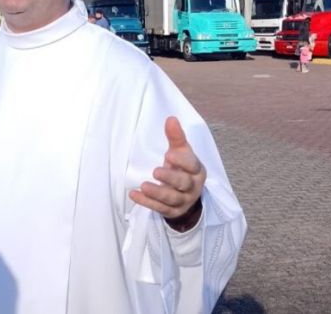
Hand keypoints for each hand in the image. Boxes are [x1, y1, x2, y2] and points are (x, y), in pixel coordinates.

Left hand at [129, 116, 205, 230]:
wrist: (186, 195)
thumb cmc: (182, 169)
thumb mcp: (180, 152)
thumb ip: (176, 137)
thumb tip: (171, 118)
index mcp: (197, 170)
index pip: (193, 166)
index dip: (182, 161)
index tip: (169, 154)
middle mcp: (192, 187)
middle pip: (183, 183)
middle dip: (170, 178)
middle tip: (156, 172)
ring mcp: (183, 201)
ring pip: (172, 199)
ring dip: (158, 193)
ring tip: (144, 186)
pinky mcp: (172, 211)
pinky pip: (160, 209)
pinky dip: (146, 203)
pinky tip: (134, 194)